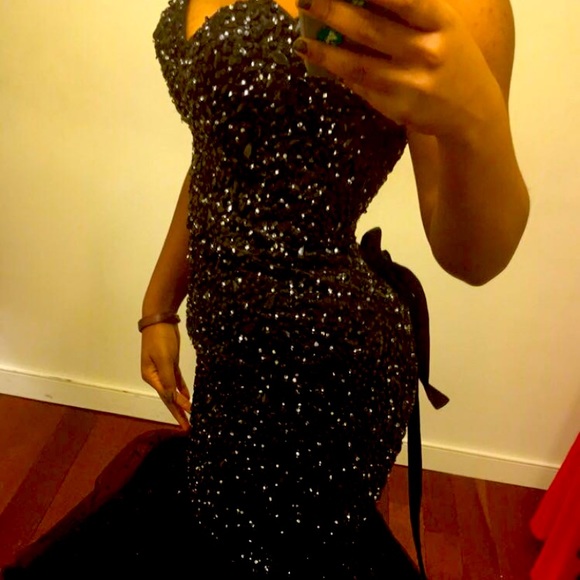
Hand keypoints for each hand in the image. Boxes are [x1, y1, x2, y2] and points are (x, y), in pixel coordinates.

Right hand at [141, 322, 191, 430]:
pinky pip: (176, 380)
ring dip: (181, 402)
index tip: (187, 421)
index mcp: (150, 376)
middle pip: (169, 397)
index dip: (177, 410)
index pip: (166, 397)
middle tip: (187, 427)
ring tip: (189, 416)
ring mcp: (162, 369)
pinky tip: (188, 397)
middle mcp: (155, 376)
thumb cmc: (161, 339)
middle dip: (178, 412)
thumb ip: (168, 379)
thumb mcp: (165, 360)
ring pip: (173, 390)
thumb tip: (172, 397)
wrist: (160, 319)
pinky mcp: (170, 362)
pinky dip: (182, 389)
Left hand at [293, 0, 505, 140]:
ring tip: (301, 43)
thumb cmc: (452, 57)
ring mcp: (411, 82)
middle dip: (333, 12)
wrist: (472, 111)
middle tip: (305, 1)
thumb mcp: (442, 24)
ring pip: (359, 65)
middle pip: (370, 29)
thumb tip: (359, 0)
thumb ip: (409, 9)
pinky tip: (322, 65)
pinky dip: (340, 74)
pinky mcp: (398, 108)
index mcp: (440, 21)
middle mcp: (427, 50)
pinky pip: (362, 88)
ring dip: (325, 53)